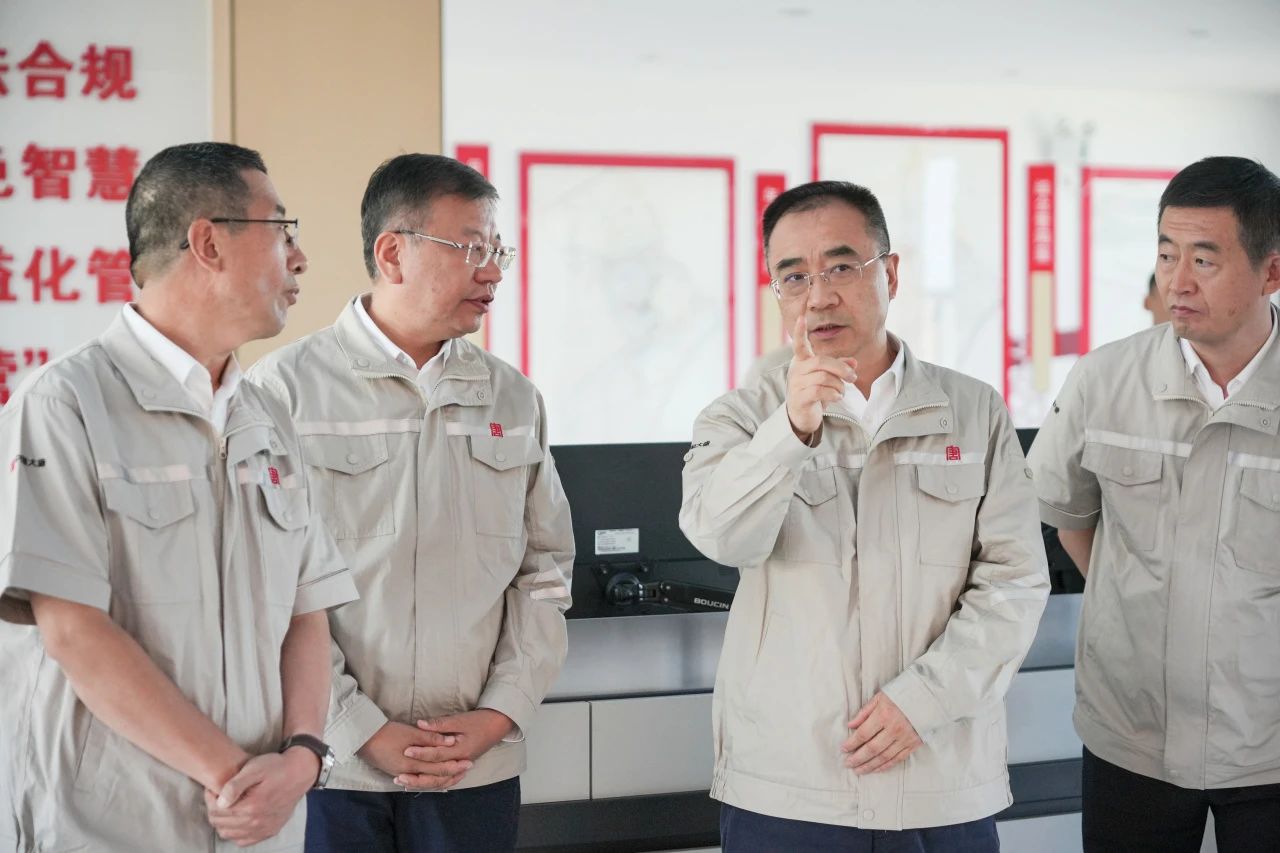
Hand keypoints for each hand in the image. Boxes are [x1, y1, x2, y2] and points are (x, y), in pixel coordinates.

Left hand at [204, 749, 315, 845]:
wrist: (300, 772)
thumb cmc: (276, 767)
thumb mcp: (254, 768)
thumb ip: (235, 785)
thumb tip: (219, 802)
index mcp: (251, 807)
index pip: (217, 812)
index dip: (210, 799)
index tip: (212, 789)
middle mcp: (257, 823)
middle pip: (221, 824)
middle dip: (214, 810)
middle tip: (217, 796)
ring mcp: (264, 829)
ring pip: (229, 834)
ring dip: (222, 822)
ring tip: (226, 806)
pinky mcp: (270, 831)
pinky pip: (243, 840)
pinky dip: (235, 832)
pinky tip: (237, 819)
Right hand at [357, 721, 472, 790]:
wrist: (363, 738)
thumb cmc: (387, 733)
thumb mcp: (411, 733)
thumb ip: (431, 738)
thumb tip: (452, 741)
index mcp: (413, 764)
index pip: (438, 768)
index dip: (454, 766)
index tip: (468, 762)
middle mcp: (408, 773)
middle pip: (434, 777)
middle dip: (452, 773)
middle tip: (467, 768)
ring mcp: (401, 774)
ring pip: (426, 780)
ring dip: (441, 777)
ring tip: (454, 773)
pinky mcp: (396, 771)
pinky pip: (417, 779)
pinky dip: (428, 778)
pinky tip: (433, 776)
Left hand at [407, 709, 513, 788]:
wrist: (498, 725)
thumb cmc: (479, 720)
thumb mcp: (460, 719)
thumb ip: (440, 724)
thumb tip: (420, 724)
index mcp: (461, 750)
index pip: (438, 754)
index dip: (421, 753)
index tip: (406, 751)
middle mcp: (461, 762)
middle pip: (437, 773)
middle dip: (417, 774)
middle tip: (399, 774)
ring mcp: (462, 766)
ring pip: (441, 780)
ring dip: (423, 782)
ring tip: (405, 783)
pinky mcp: (461, 766)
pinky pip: (446, 779)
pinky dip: (433, 782)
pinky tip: (421, 783)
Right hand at [785, 313, 856, 440]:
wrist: (801, 416)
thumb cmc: (814, 392)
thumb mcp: (828, 377)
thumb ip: (839, 367)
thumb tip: (854, 362)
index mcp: (801, 360)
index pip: (798, 344)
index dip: (799, 331)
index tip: (801, 317)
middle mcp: (796, 370)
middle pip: (821, 361)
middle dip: (841, 369)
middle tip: (853, 377)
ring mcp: (796, 384)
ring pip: (823, 377)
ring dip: (839, 385)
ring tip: (842, 392)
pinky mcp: (800, 398)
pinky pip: (820, 391)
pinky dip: (834, 394)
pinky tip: (836, 398)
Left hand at [842, 692, 922, 773]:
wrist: (927, 698)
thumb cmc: (900, 696)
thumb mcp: (879, 698)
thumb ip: (864, 713)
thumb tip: (850, 726)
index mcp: (884, 715)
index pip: (863, 734)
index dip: (852, 743)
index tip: (843, 749)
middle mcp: (894, 729)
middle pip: (872, 749)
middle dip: (858, 758)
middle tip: (847, 764)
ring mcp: (904, 738)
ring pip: (884, 757)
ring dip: (869, 765)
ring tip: (858, 770)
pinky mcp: (913, 745)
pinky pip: (897, 759)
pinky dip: (885, 766)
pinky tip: (875, 769)